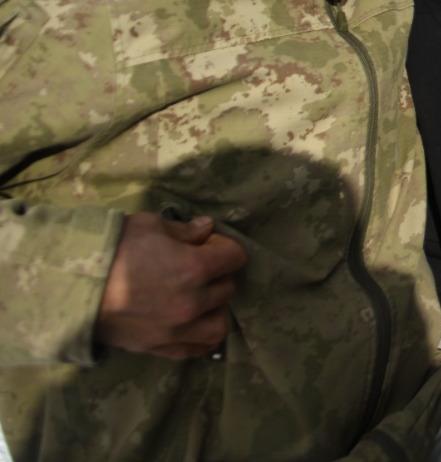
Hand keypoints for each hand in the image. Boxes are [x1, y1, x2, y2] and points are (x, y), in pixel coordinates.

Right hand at [95, 212, 247, 358]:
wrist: (69, 288)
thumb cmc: (111, 250)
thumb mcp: (149, 227)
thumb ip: (184, 230)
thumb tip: (206, 229)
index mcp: (194, 268)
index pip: (235, 257)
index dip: (222, 247)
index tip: (206, 245)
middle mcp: (192, 303)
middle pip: (227, 289)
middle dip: (216, 276)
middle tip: (196, 269)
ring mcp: (176, 330)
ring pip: (218, 324)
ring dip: (213, 310)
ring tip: (197, 299)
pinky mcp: (158, 348)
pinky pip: (194, 349)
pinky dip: (198, 338)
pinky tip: (190, 324)